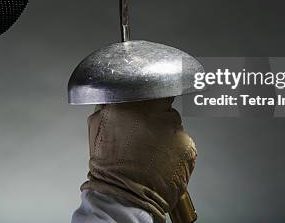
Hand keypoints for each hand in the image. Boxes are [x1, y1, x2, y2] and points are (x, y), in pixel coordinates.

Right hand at [81, 98, 196, 221]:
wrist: (126, 198)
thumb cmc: (110, 167)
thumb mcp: (96, 127)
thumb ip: (109, 104)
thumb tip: (118, 94)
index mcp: (130, 104)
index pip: (150, 86)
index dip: (151, 95)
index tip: (150, 104)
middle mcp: (155, 113)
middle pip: (164, 108)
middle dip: (157, 120)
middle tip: (145, 137)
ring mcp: (174, 130)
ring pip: (174, 126)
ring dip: (166, 136)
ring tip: (152, 154)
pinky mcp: (188, 147)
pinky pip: (184, 144)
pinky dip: (176, 152)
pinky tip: (162, 162)